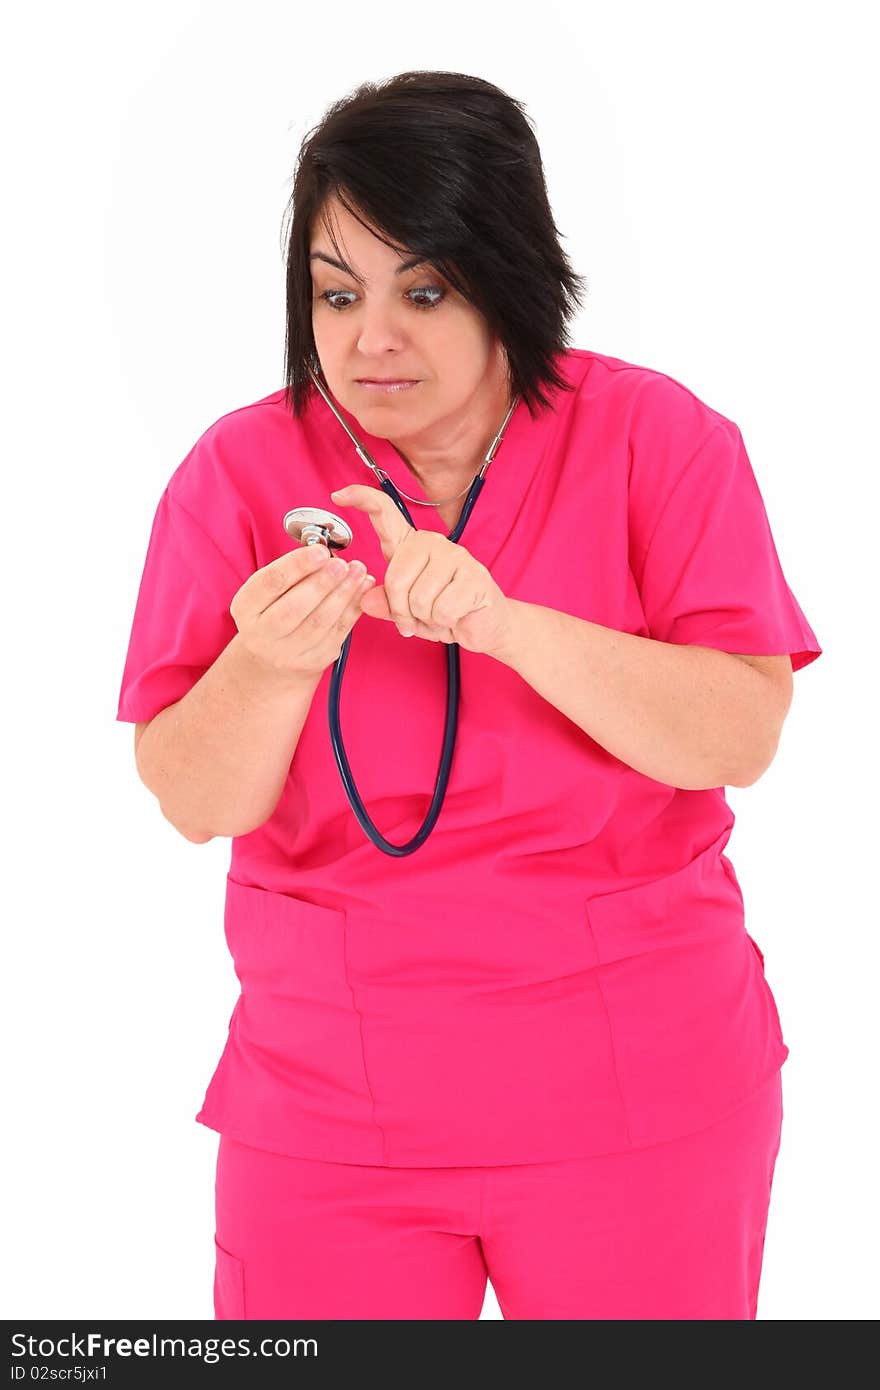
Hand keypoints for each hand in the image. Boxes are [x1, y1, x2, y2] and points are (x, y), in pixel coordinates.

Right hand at [229, 542, 375, 681]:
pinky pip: (337, 633)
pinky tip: (363, 590)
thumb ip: (292, 572)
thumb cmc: (273, 610)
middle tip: (342, 564)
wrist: (271, 657)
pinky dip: (353, 609)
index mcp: (246, 608)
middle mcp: (261, 634)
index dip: (298, 565)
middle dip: (323, 583)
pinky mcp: (313, 661)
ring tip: (358, 573)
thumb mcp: (269, 590)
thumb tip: (326, 553)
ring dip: (343, 594)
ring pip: (320, 622)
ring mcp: (287, 653)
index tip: (320, 551)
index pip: (271, 583)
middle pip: (295, 607)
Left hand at [329, 484, 514, 656]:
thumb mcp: (406, 613)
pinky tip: (456, 615)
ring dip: (426, 618)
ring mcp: (456, 556)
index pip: (384, 513)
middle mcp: (432, 543)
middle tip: (417, 618)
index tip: (338, 494)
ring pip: (419, 598)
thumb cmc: (443, 614)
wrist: (484, 626)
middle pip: (395, 579)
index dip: (361, 500)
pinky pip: (442, 609)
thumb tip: (367, 599)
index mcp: (410, 546)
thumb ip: (385, 604)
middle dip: (402, 610)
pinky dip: (445, 622)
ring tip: (439, 614)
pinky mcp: (474, 576)